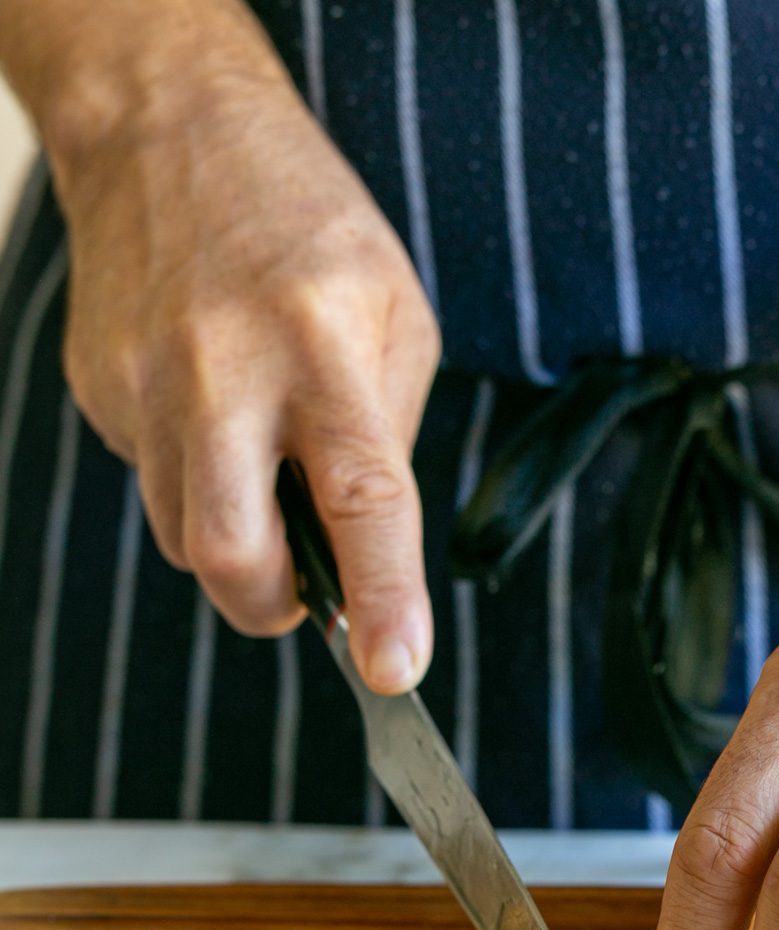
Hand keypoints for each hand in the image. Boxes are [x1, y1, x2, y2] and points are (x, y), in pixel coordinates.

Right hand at [58, 48, 439, 690]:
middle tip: (305, 591)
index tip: (393, 671)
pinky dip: (198, 481)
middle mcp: (224, 370)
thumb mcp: (398, 315)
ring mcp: (145, 384)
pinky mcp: (99, 392)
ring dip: (238, 542)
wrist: (167, 130)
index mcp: (323, 346)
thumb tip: (370, 548)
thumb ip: (389, 437)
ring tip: (264, 465)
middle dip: (272, 608)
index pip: (359, 500)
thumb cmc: (308, 224)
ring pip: (183, 538)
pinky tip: (214, 413)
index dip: (381, 597)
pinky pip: (156, 484)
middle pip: (230, 555)